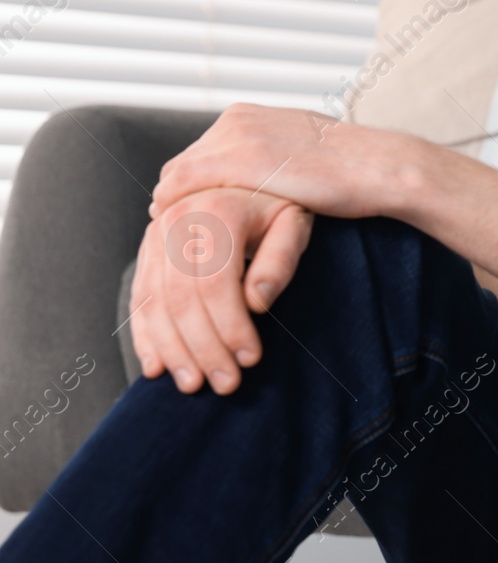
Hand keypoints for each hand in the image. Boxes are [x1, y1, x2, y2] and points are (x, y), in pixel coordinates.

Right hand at [130, 185, 313, 394]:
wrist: (248, 178)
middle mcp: (176, 219)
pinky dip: (145, 336)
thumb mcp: (293, 223)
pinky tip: (157, 366)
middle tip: (225, 384)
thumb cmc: (278, 205)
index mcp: (216, 210)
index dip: (230, 327)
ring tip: (193, 384)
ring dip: (172, 351)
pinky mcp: (147, 249)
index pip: (216, 284)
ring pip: (154, 303)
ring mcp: (155, 234)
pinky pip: (139, 298)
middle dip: (203, 348)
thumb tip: (256, 304)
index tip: (251, 359)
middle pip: (181, 299)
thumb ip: (279, 261)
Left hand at [149, 102, 404, 222]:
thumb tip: (259, 181)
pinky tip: (187, 241)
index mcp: (247, 115)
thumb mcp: (301, 153)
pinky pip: (183, 189)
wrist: (380, 167)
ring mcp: (236, 137)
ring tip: (180, 246)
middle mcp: (236, 120)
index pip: (196, 155)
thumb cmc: (352, 170)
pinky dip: (176, 214)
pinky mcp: (241, 161)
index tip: (191, 219)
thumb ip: (270, 159)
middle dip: (177, 201)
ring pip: (175, 179)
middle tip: (180, 238)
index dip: (188, 191)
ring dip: (173, 211)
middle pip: (180, 166)